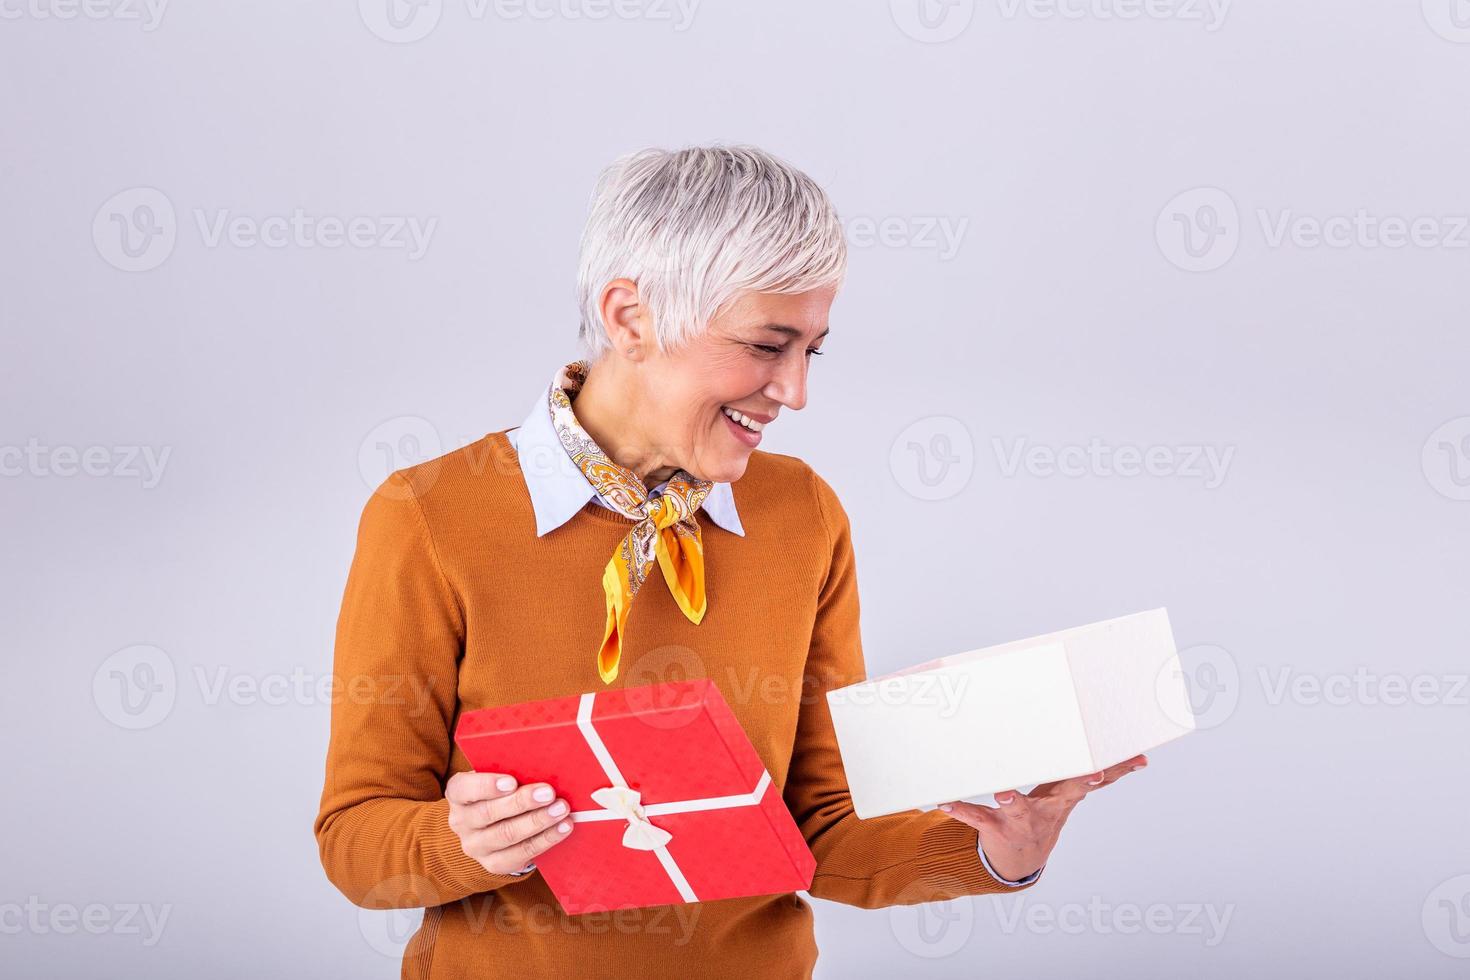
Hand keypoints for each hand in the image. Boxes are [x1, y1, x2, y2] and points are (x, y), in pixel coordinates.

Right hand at [445, 771, 573, 875]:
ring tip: (561, 809)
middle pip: (489, 813)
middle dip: (522, 802)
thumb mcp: (498, 775)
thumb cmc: (502, 791)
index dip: (487, 785)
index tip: (512, 781)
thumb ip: (512, 769)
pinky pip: (521, 853)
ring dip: (538, 821)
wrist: (496, 825)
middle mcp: (461, 821)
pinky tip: (563, 828)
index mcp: (458, 793)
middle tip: (549, 793)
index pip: (464, 788)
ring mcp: (475, 846)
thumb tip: (544, 761)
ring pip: (507, 835)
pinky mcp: (493, 864)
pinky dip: (546, 839)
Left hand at [938, 753, 1148, 881]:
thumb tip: (1142, 758)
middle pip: (1066, 795)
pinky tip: (944, 801)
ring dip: (1012, 800)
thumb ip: (1104, 775)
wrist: (1021, 855)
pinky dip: (960, 809)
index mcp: (1065, 796)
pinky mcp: (993, 826)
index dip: (1108, 772)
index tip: (1127, 762)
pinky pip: (976, 817)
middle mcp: (1048, 809)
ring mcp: (1021, 820)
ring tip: (1004, 790)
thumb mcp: (1073, 792)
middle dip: (1078, 784)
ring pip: (1018, 809)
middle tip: (1090, 775)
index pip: (1090, 781)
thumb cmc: (1048, 810)